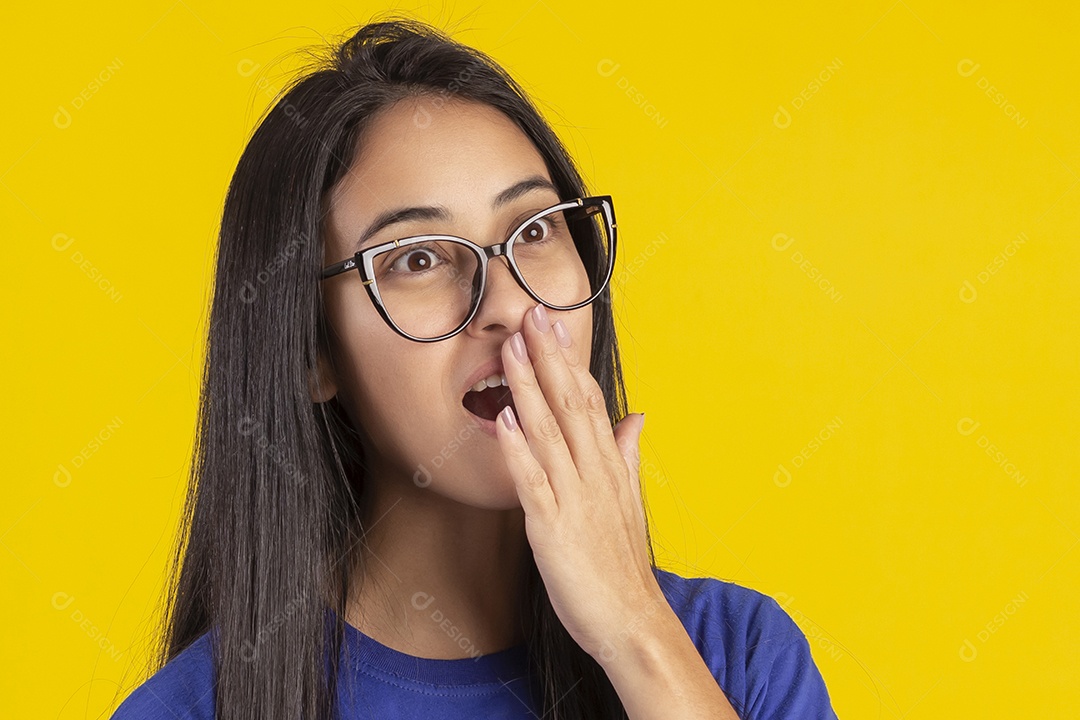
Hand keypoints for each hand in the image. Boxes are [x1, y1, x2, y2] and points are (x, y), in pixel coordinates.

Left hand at [495, 303, 664, 662]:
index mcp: (608, 465)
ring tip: (512, 350)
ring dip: (529, 389)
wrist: (631, 621)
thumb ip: (626, 455)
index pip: (587, 400)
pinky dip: (519, 450)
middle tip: (530, 314)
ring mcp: (574, 499)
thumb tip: (636, 416)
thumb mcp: (628, 501)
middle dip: (549, 358)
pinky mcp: (553, 528)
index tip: (552, 321)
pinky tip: (504, 419)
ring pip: (549, 433)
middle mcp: (594, 474)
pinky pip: (534, 482)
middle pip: (570, 404)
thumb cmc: (622, 565)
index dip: (568, 359)